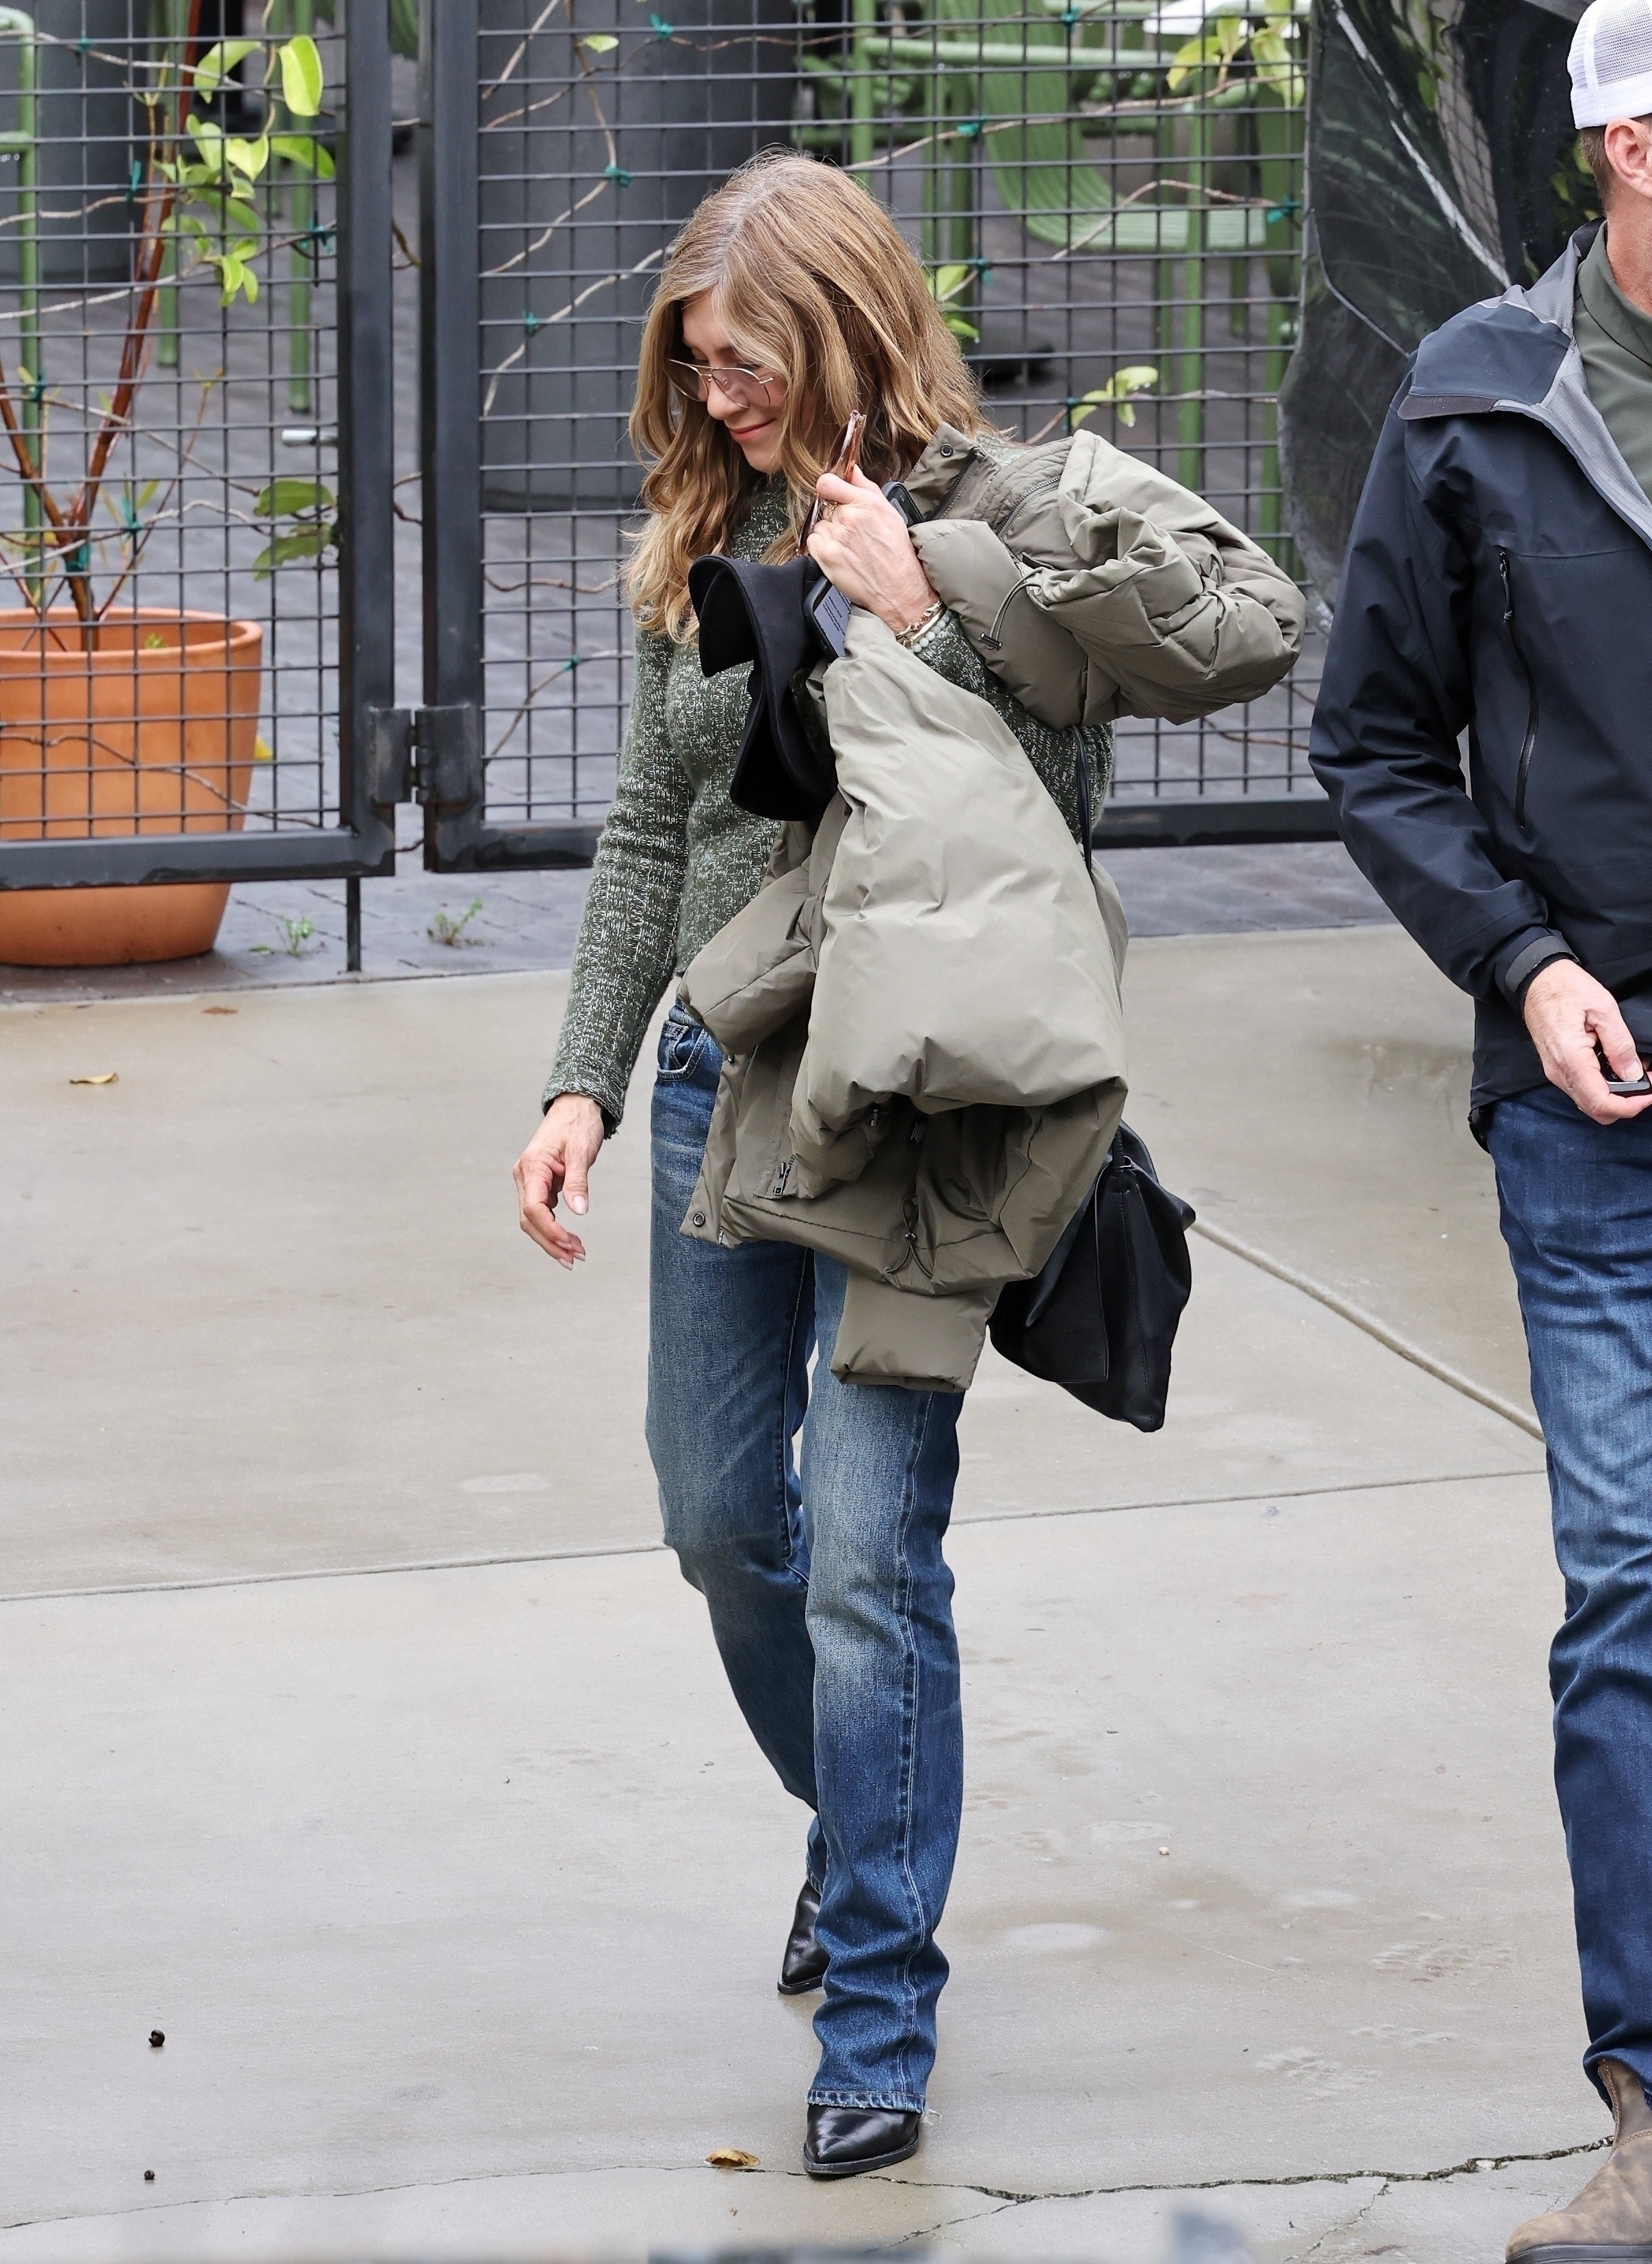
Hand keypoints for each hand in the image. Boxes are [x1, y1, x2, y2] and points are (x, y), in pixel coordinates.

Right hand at [515, 1093, 605, 1267]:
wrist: (576, 1107)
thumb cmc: (578, 1123)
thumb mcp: (581, 1150)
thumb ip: (578, 1182)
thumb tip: (579, 1211)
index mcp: (532, 1167)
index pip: (533, 1208)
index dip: (551, 1230)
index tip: (571, 1243)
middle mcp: (525, 1176)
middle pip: (530, 1220)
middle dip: (551, 1242)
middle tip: (575, 1258)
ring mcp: (530, 1182)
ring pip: (534, 1220)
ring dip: (552, 1239)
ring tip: (575, 1254)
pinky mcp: (539, 1185)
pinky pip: (541, 1213)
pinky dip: (554, 1229)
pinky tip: (570, 1240)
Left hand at [806, 464, 934, 631]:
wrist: (897, 587)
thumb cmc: (896, 551)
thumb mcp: (888, 511)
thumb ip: (866, 487)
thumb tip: (851, 469)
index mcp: (865, 502)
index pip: (827, 483)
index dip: (827, 488)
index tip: (831, 495)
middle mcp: (848, 517)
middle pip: (826, 508)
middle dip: (836, 517)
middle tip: (853, 533)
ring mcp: (836, 536)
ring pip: (820, 525)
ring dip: (829, 534)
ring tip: (848, 547)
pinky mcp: (826, 555)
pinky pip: (813, 542)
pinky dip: (822, 547)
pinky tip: (840, 554)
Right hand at [1523, 960, 1651, 1125]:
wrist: (1537, 980)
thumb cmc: (1566, 989)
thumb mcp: (1603, 1008)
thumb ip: (1620, 1045)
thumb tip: (1633, 1074)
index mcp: (1571, 1059)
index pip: (1601, 1102)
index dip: (1629, 1106)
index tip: (1649, 1094)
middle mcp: (1559, 1072)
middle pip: (1595, 1110)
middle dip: (1625, 1104)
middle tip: (1646, 1083)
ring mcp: (1555, 1072)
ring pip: (1588, 1103)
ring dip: (1615, 1097)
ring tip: (1635, 1074)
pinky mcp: (1556, 1067)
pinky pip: (1581, 1090)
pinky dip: (1602, 1088)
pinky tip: (1616, 1070)